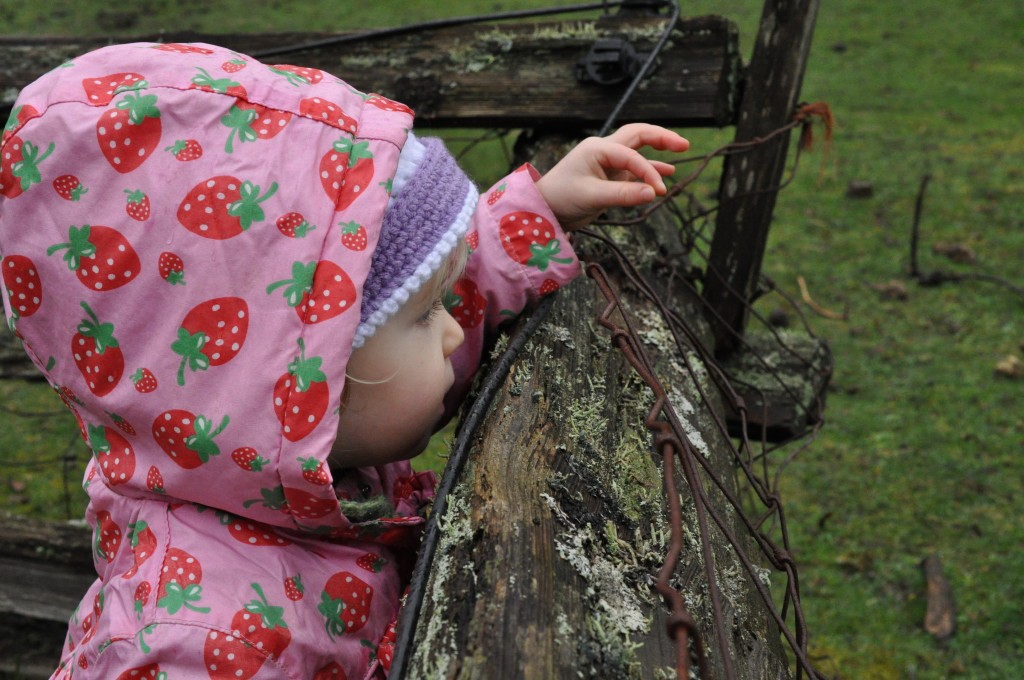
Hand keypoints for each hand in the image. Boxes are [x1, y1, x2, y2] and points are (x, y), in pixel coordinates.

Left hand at [535, 123, 689, 230]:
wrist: (544, 208)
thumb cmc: (562, 198)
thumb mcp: (593, 196)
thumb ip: (624, 194)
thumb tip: (654, 192)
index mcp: (598, 148)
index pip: (632, 155)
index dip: (649, 171)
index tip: (659, 191)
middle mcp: (604, 150)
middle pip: (638, 135)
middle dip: (661, 137)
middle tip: (683, 144)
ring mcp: (607, 162)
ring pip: (637, 151)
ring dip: (657, 151)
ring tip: (680, 151)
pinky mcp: (609, 176)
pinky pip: (633, 169)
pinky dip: (649, 169)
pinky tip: (666, 174)